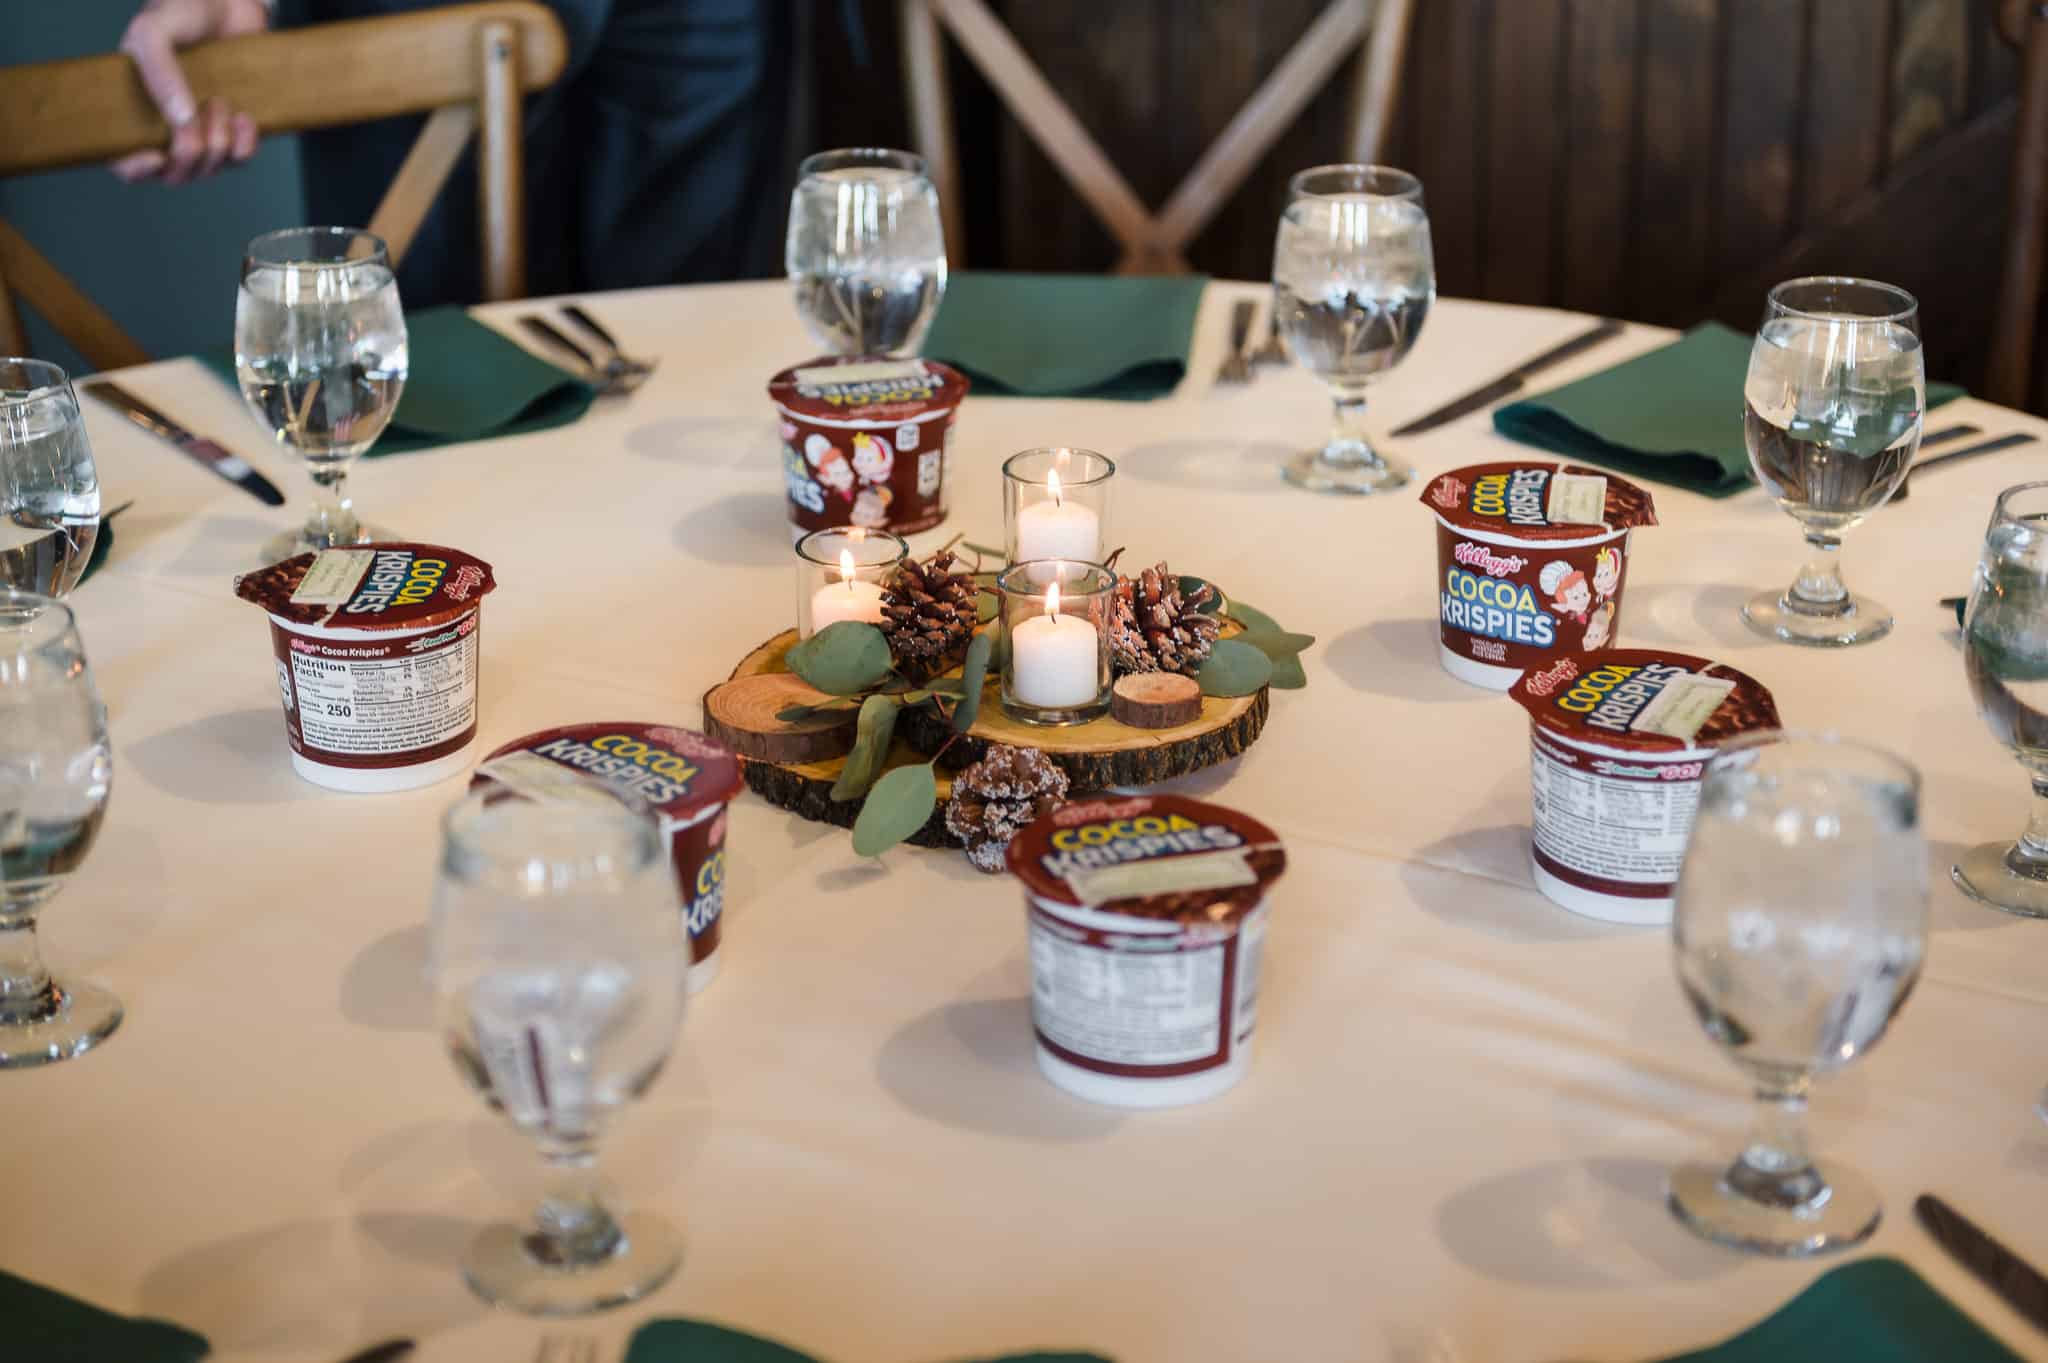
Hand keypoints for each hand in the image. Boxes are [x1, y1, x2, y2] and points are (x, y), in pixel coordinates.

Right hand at [111, 0, 270, 184]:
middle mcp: (164, 127)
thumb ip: (157, 69)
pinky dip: (245, 145)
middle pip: (174, 173)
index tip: (155, 156)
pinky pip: (240, 160)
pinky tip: (244, 116)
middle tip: (203, 109)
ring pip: (208, 169)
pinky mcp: (234, 132)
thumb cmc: (181, 13)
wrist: (228, 4)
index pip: (123, 162)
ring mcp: (200, 133)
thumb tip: (178, 120)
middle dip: (190, 151)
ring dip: (219, 143)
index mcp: (132, 108)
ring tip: (221, 101)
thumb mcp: (153, 31)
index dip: (136, 170)